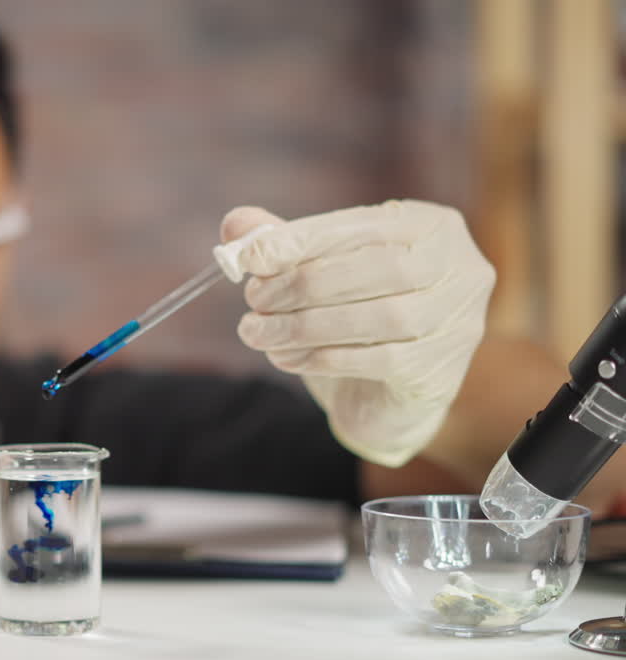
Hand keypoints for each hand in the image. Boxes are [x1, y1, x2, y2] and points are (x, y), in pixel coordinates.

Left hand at [220, 199, 495, 466]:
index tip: (250, 258)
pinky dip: (322, 357)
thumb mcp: (322, 272)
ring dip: (304, 325)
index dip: (302, 239)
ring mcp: (459, 321)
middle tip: (254, 300)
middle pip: (377, 268)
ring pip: (378, 317)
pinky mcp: (440, 370)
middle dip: (302, 284)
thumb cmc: (354, 317)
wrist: (385, 396)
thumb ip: (286, 243)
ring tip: (257, 332)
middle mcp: (460, 268)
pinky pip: (377, 360)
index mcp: (430, 226)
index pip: (362, 225)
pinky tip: (286, 358)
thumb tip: (237, 225)